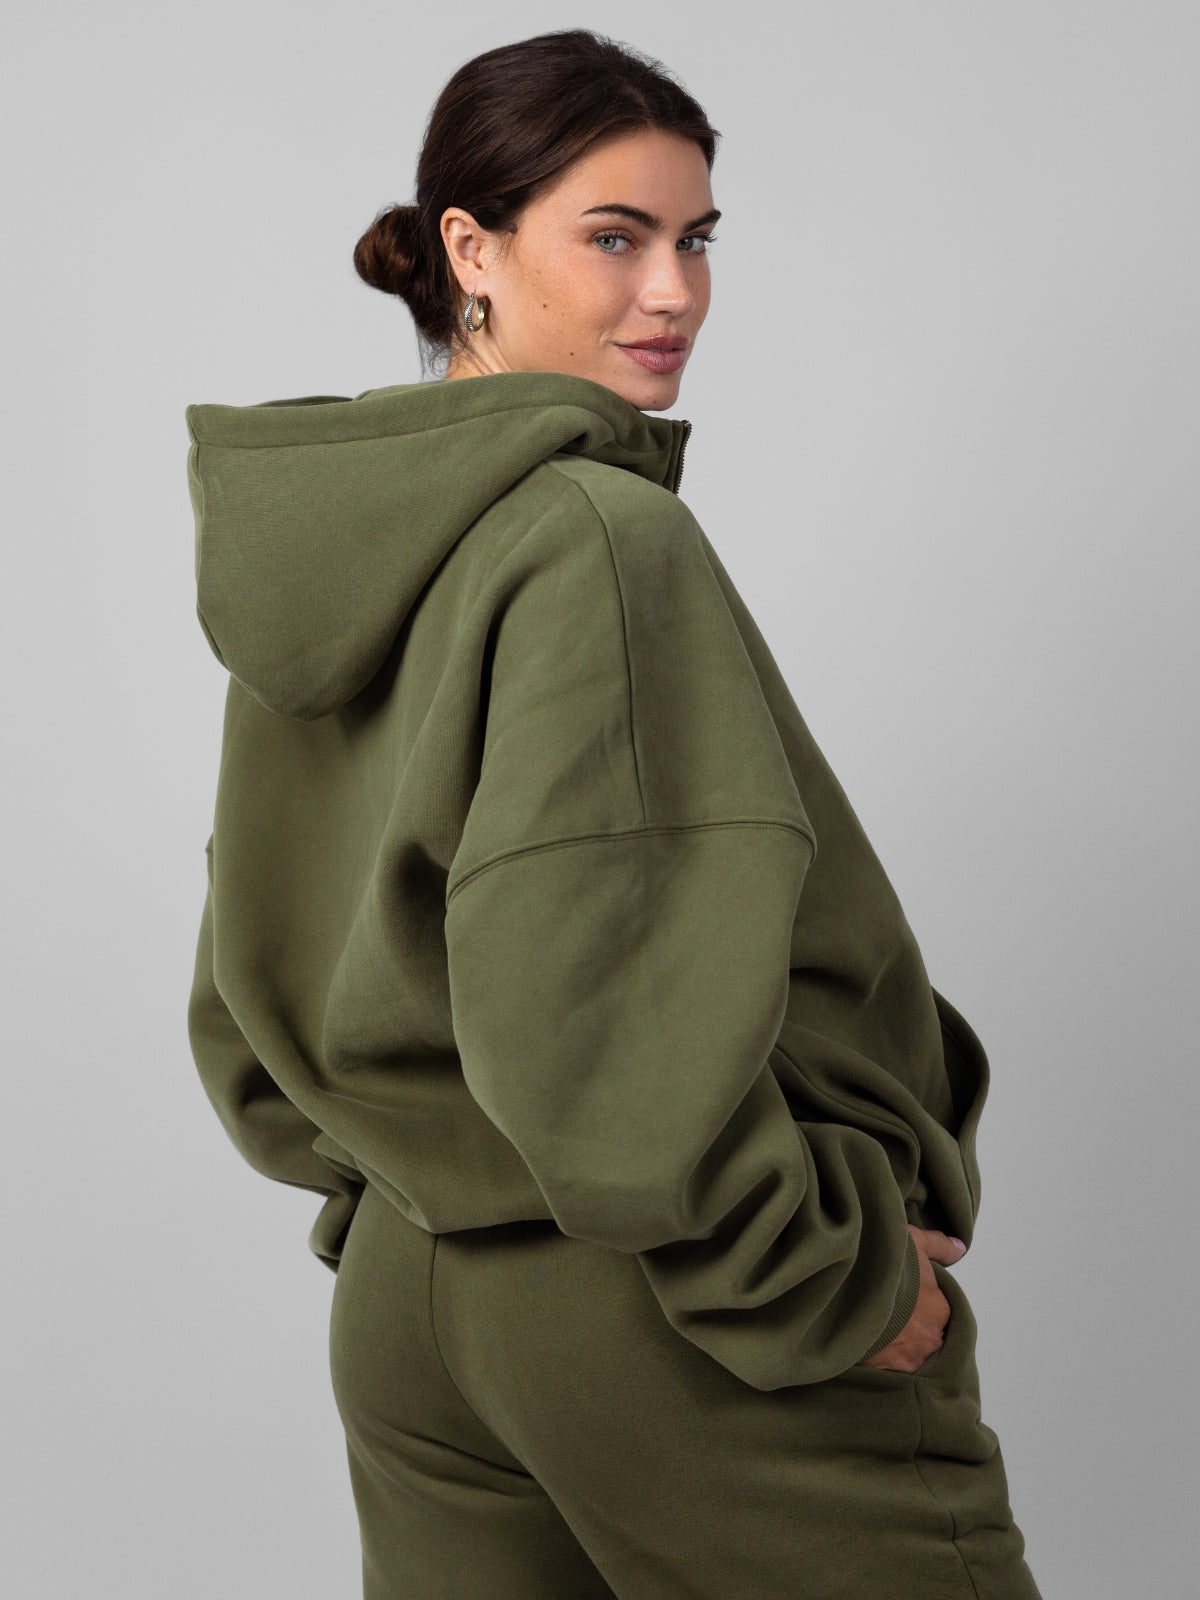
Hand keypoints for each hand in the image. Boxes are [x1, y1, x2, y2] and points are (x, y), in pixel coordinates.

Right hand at [859, 1226, 965, 1373]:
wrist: (854, 1284)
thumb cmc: (885, 1261)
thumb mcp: (914, 1241)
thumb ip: (939, 1246)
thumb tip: (960, 1249)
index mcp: (939, 1307)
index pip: (935, 1311)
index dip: (917, 1304)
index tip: (901, 1298)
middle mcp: (930, 1335)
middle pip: (923, 1336)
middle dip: (908, 1329)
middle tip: (887, 1317)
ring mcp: (911, 1356)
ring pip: (906, 1356)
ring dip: (894, 1348)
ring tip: (872, 1334)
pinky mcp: (888, 1371)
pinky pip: (886, 1372)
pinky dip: (878, 1364)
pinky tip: (863, 1350)